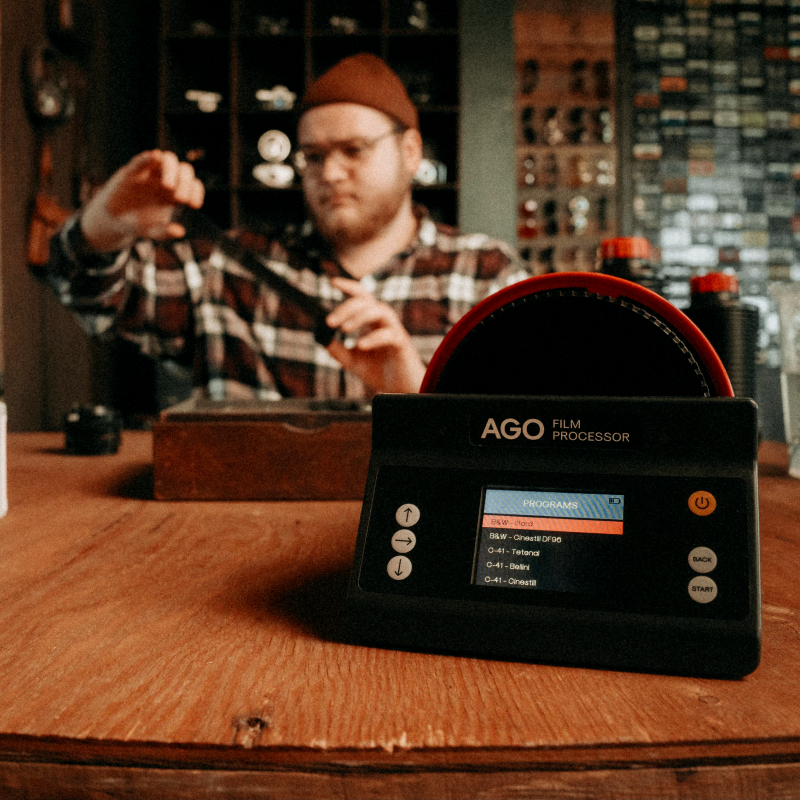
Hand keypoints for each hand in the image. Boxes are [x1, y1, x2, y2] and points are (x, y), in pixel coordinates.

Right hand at [80, 150, 204, 251]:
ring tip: (168, 187)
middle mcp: (165, 180)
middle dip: (186, 182)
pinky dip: (148, 158)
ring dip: (171, 169)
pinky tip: (154, 157)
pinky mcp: (132, 171)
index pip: (193, 185)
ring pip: (167, 159)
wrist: (113, 219)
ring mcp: (149, 173)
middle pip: (184, 170)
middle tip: (181, 199)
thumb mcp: (152, 231)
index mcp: (175, 193)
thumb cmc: (137, 223)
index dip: (196, 192)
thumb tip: (180, 232)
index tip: (194, 205)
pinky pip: (141, 160)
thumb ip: (165, 232)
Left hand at [325, 277, 425, 393]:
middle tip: (330, 322)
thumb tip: (320, 337)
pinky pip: (388, 335)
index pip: (362, 297)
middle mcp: (384, 321)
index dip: (348, 287)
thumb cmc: (379, 372)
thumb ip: (337, 349)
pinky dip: (373, 338)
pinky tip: (360, 345)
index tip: (332, 282)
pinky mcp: (402, 344)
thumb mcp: (352, 361)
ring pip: (379, 311)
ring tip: (344, 329)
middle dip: (346, 308)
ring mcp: (395, 330)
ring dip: (359, 317)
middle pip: (366, 302)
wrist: (399, 390)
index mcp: (373, 321)